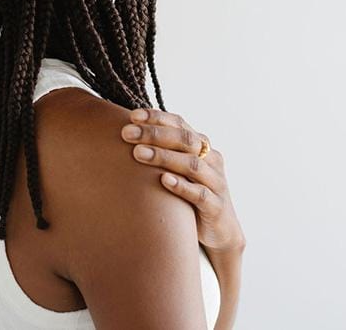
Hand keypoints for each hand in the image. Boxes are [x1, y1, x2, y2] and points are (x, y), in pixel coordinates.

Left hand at [121, 108, 245, 253]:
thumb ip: (161, 150)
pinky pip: (200, 194)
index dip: (156, 117)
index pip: (178, 123)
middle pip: (184, 139)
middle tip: (127, 133)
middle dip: (154, 134)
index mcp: (201, 145)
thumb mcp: (178, 167)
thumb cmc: (190, 192)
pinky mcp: (216, 207)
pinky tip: (163, 180)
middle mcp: (211, 159)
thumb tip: (125, 132)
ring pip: (191, 164)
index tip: (132, 116)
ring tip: (138, 153)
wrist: (220, 230)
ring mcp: (216, 182)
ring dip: (164, 157)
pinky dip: (182, 186)